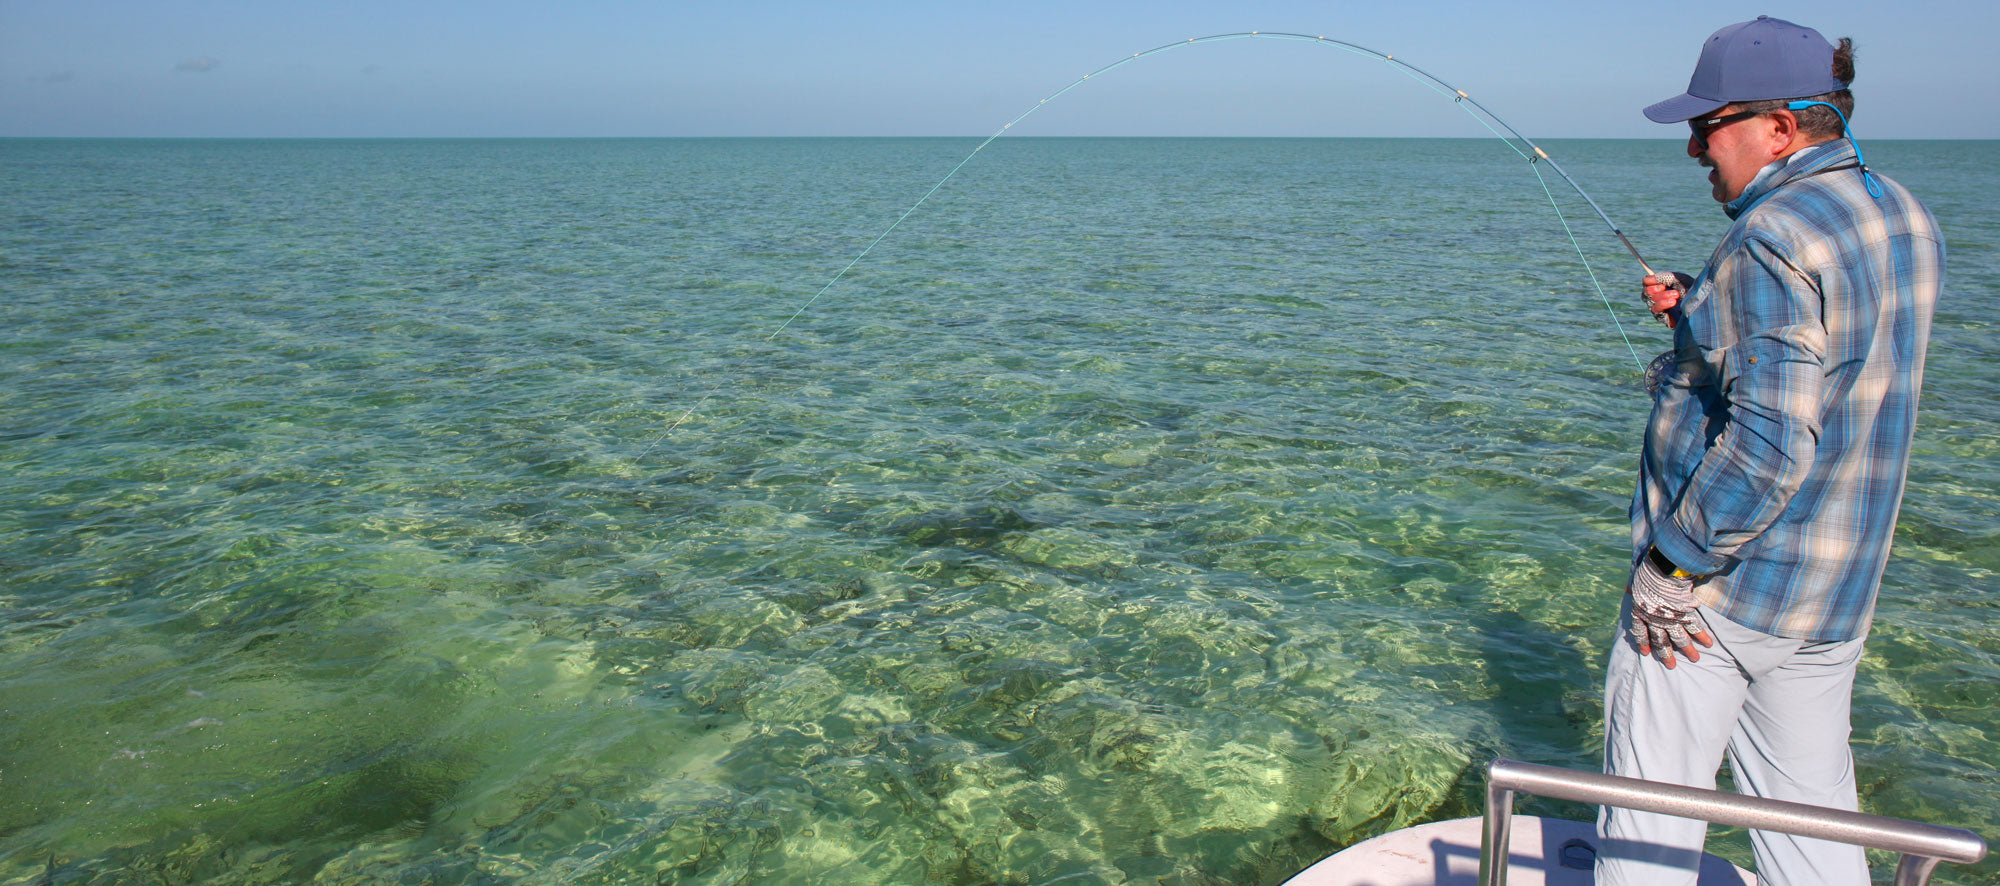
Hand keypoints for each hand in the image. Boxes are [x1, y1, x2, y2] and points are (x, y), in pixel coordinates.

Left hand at [1627, 553, 1713, 668]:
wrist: (1662, 571)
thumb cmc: (1648, 573)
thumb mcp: (1636, 583)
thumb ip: (1634, 590)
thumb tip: (1628, 589)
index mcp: (1640, 612)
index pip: (1641, 632)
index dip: (1644, 643)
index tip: (1647, 653)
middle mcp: (1654, 620)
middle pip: (1660, 641)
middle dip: (1666, 654)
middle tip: (1671, 665)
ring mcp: (1670, 619)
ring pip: (1679, 638)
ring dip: (1688, 649)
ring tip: (1695, 659)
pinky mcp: (1685, 614)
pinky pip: (1694, 628)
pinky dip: (1702, 636)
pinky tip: (1708, 644)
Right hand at [1642, 272, 1692, 327]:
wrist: (1704, 304)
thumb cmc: (1692, 290)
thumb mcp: (1680, 279)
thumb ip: (1665, 276)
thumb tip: (1649, 277)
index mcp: (1661, 287)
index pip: (1647, 284)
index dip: (1649, 281)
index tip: (1655, 279)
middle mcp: (1658, 298)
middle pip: (1646, 293)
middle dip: (1653, 288)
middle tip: (1664, 286)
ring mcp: (1660, 309)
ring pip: (1650, 302)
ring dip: (1662, 296)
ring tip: (1676, 294)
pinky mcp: (1663, 319)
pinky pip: (1656, 311)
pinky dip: (1663, 304)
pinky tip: (1673, 302)